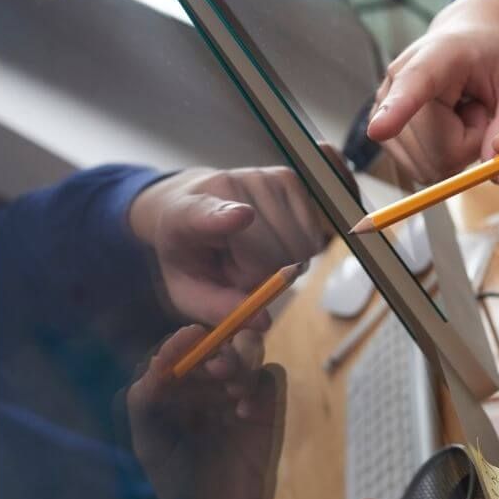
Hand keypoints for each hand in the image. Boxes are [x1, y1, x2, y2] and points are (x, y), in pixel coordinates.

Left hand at [127, 326, 285, 498]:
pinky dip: (259, 386)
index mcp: (177, 385)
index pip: (183, 347)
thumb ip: (146, 400)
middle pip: (220, 342)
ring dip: (243, 361)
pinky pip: (269, 378)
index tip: (192, 336)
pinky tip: (245, 413)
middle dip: (221, 348)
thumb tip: (157, 360)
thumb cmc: (177, 480)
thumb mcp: (150, 442)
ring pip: (248, 351)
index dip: (186, 338)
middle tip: (219, 370)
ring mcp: (238, 390)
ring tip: (234, 391)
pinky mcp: (266, 404)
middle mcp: (207, 381)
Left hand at [130, 166, 331, 328]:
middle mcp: (224, 186)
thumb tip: (264, 322)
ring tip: (255, 252)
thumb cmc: (193, 255)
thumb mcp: (190, 290)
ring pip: (299, 247)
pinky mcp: (289, 178)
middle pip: (271, 254)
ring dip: (283, 264)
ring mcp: (260, 177)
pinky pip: (313, 236)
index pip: (205, 215)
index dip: (223, 218)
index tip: (240, 216)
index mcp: (185, 215)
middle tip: (238, 267)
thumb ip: (219, 309)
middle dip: (262, 275)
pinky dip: (301, 249)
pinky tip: (275, 240)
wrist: (193, 206)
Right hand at [367, 0, 498, 173]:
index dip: (396, 110)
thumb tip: (491, 167)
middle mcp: (398, 82)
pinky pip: (423, 170)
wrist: (469, 42)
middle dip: (471, 143)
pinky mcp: (385, 135)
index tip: (379, 130)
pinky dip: (444, 158)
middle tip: (478, 109)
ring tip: (463, 114)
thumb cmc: (497, 59)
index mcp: (436, 57)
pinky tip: (449, 127)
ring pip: (430, 166)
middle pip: (438, 152)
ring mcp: (384, 110)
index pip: (413, 86)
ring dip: (458, 151)